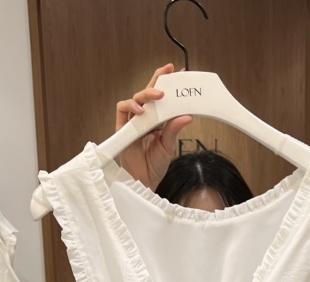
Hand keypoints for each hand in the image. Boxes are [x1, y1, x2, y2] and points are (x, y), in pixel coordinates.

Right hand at [116, 64, 192, 189]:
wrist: (143, 180)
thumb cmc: (154, 165)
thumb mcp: (168, 145)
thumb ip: (174, 129)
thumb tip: (187, 115)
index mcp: (158, 120)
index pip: (163, 98)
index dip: (169, 84)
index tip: (179, 73)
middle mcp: (145, 118)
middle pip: (149, 93)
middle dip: (158, 79)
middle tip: (169, 72)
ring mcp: (133, 121)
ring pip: (137, 98)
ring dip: (147, 93)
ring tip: (159, 95)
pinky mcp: (122, 127)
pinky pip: (123, 109)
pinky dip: (131, 106)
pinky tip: (141, 111)